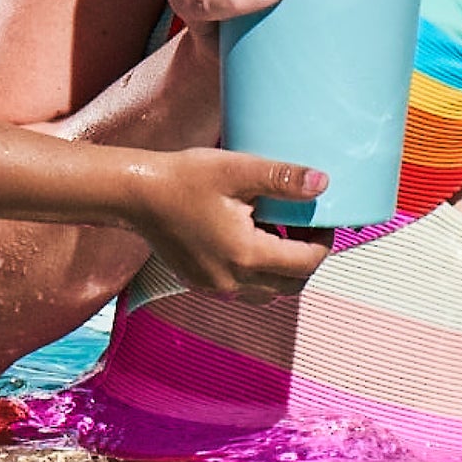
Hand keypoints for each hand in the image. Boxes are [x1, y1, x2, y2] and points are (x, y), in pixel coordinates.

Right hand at [129, 147, 328, 297]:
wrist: (137, 195)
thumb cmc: (186, 179)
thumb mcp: (238, 169)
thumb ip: (283, 179)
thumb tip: (322, 184)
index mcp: (247, 257)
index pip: (306, 264)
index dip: (324, 242)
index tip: (324, 217)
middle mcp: (233, 282)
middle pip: (291, 286)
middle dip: (307, 259)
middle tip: (307, 225)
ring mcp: (215, 287)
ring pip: (268, 292)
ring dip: (283, 268)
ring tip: (280, 228)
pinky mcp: (202, 283)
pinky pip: (244, 288)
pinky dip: (258, 270)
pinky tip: (251, 236)